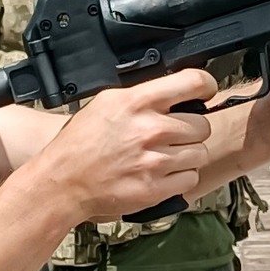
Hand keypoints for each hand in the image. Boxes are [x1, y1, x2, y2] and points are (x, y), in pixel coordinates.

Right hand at [29, 68, 215, 220]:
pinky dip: (181, 177)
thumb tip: (174, 91)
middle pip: (202, 125)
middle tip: (173, 135)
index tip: (205, 92)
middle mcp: (150, 130)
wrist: (63, 181)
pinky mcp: (156, 188)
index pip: (193, 82)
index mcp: (138, 102)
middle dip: (191, 130)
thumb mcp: (107, 102)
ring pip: (200, 153)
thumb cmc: (81, 142)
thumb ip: (143, 95)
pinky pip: (191, 178)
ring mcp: (154, 161)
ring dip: (188, 155)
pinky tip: (163, 173)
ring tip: (165, 156)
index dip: (206, 86)